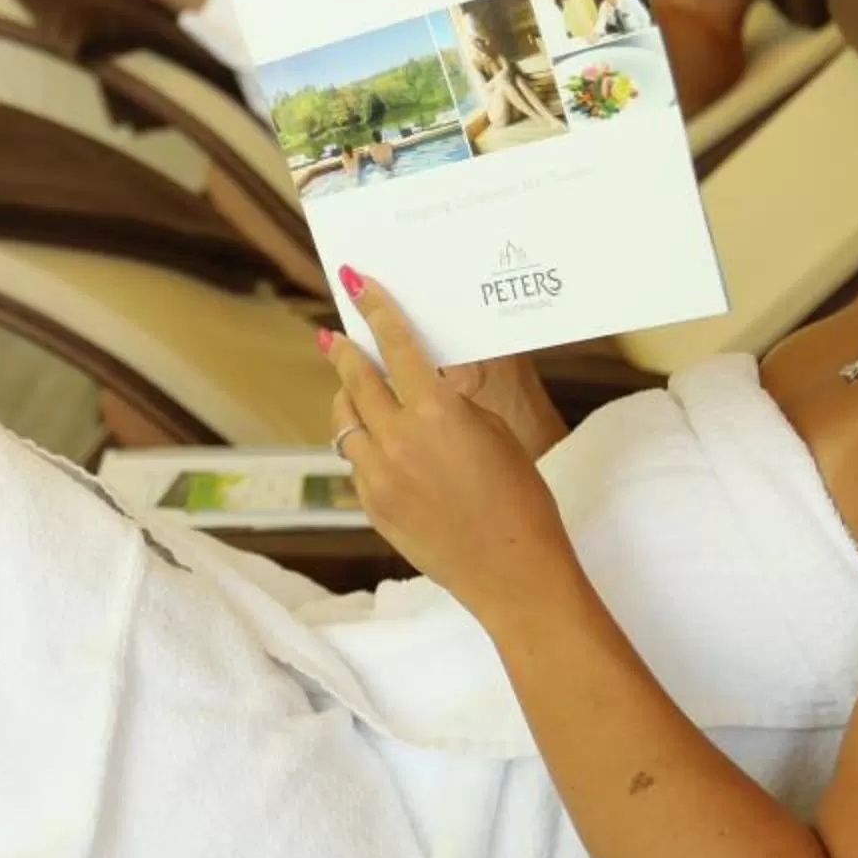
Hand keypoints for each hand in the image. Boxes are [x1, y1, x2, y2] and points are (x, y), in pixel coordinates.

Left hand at [326, 268, 580, 623]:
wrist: (512, 572)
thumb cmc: (520, 498)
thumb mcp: (493, 433)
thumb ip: (451, 405)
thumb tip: (425, 389)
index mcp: (436, 411)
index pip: (395, 346)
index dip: (375, 310)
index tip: (356, 284)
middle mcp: (397, 438)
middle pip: (356, 379)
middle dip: (345, 352)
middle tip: (337, 336)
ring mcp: (378, 475)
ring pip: (344, 422)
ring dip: (347, 400)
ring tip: (353, 390)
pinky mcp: (372, 506)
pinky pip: (355, 462)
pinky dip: (361, 444)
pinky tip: (375, 443)